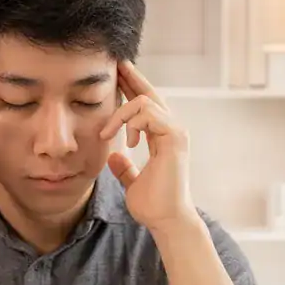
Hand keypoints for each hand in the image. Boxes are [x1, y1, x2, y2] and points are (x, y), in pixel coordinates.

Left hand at [99, 60, 196, 232]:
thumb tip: (114, 157)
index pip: (146, 105)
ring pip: (146, 102)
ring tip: (107, 133)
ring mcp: (176, 132)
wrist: (165, 220)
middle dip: (132, 78)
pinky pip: (150, 114)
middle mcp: (172, 130)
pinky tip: (125, 140)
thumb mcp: (132, 182)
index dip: (131, 89)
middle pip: (151, 94)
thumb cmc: (152, 205)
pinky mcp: (175, 138)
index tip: (115, 76)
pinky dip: (132, 122)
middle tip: (115, 64)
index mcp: (163, 137)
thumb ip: (125, 168)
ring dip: (121, 114)